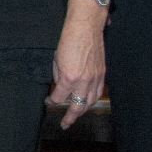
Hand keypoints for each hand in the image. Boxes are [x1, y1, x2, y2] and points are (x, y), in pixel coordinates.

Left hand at [47, 0, 106, 127]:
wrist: (86, 27)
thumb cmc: (68, 40)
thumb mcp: (56, 59)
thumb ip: (58, 76)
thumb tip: (60, 87)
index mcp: (69, 77)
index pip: (60, 97)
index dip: (53, 102)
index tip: (49, 102)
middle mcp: (84, 81)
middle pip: (78, 106)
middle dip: (70, 117)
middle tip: (65, 124)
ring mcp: (95, 78)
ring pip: (90, 102)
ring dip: (83, 111)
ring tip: (76, 115)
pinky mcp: (102, 74)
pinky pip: (98, 92)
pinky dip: (92, 100)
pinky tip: (88, 102)